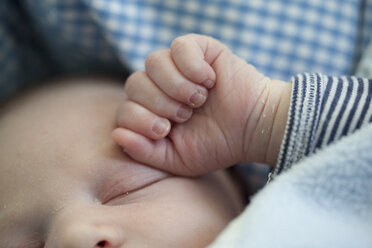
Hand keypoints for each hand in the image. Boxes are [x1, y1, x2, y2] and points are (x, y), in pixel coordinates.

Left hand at [112, 34, 290, 175]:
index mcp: (152, 112)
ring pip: (153, 61)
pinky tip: (209, 80)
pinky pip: (179, 46)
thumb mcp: (176, 160)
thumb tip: (116, 134)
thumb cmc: (216, 145)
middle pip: (135, 83)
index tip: (166, 131)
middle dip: (159, 104)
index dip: (139, 120)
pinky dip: (191, 65)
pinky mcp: (199, 49)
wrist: (253, 129)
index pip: (125, 109)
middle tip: (185, 115)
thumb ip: (143, 151)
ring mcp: (178, 66)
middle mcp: (160, 87)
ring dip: (175, 85)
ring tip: (198, 99)